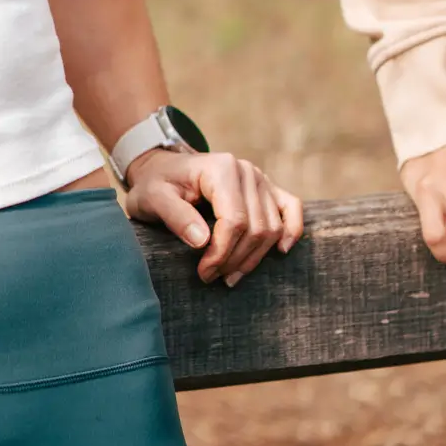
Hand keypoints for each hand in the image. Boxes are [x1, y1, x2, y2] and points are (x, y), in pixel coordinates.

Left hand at [123, 147, 304, 286]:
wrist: (163, 168)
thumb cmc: (156, 184)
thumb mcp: (153, 198)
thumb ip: (176, 217)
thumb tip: (202, 241)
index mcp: (221, 169)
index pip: (234, 221)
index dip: (221, 253)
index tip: (204, 273)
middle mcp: (246, 171)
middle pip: (255, 228)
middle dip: (235, 259)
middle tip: (212, 277)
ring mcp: (260, 178)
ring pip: (271, 227)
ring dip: (254, 257)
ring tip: (229, 274)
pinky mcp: (266, 187)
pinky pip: (291, 207)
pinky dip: (291, 229)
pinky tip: (281, 251)